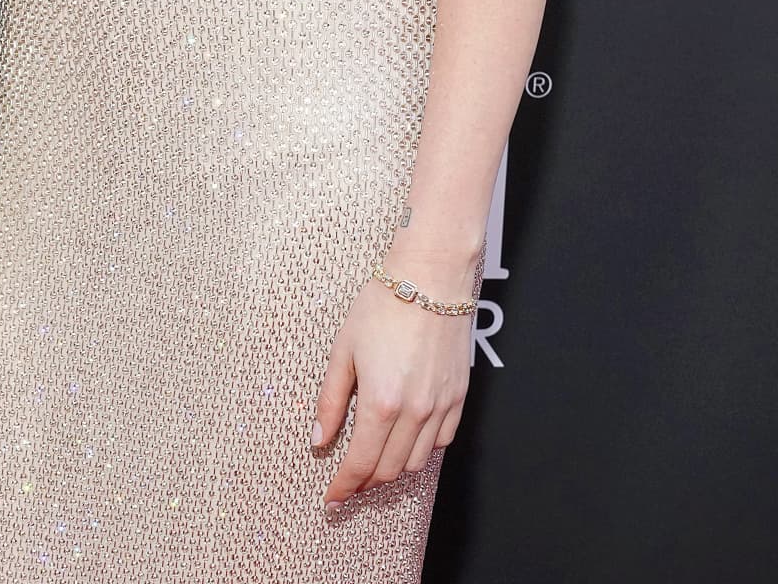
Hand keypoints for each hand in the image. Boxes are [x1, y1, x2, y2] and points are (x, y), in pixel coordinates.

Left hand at [311, 258, 473, 506]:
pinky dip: (422, 450)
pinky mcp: (459, 397)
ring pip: (418, 462)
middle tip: (349, 481)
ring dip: (394, 469)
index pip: (360, 464)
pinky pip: (442, 441)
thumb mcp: (343, 350)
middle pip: (390, 470)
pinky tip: (405, 439)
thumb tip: (319, 440)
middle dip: (366, 482)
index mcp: (381, 402)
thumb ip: (331, 401)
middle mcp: (414, 412)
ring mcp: (440, 406)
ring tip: (375, 461)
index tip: (332, 499)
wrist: (429, 278)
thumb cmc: (382, 306)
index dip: (344, 487)